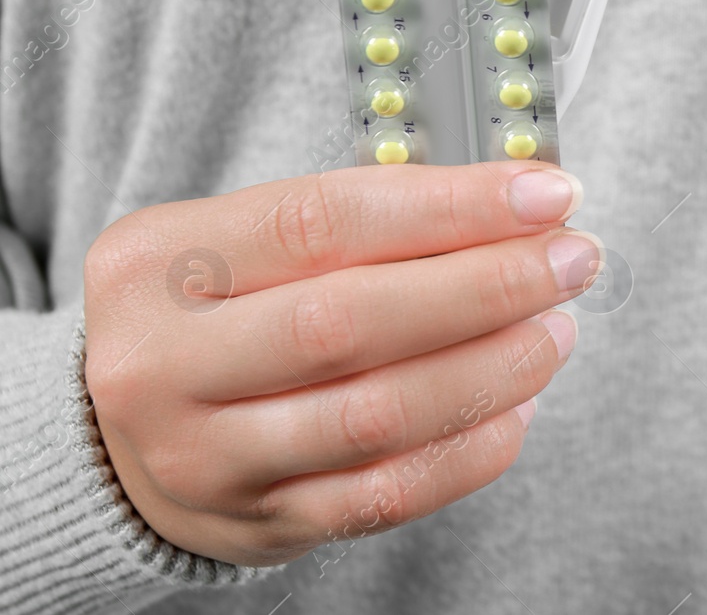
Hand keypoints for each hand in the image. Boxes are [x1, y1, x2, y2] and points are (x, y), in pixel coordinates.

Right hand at [82, 160, 598, 565]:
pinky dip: (473, 447)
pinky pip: (388, 493)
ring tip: (555, 328)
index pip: (325, 219)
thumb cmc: (214, 312)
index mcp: (160, 262)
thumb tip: (513, 204)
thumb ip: (362, 219)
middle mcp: (163, 364)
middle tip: (570, 260)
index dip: (452, 206)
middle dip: (488, 286)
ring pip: (378, 415)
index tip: (546, 194)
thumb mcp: (245, 239)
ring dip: (495, 366)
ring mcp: (206, 458)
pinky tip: (519, 404)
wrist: (122, 437)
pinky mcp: (259, 524)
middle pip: (352, 321)